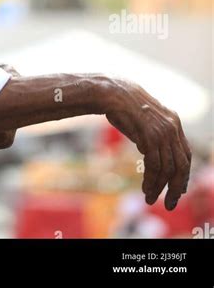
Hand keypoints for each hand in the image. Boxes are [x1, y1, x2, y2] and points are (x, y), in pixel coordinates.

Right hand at [104, 78, 191, 209]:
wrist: (111, 92)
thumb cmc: (123, 107)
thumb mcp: (144, 121)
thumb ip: (152, 136)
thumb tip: (151, 155)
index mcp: (174, 121)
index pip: (186, 154)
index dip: (183, 174)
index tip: (178, 189)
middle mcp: (173, 127)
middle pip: (182, 165)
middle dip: (176, 188)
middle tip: (170, 204)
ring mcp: (163, 132)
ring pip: (168, 169)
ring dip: (159, 187)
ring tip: (150, 198)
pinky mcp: (150, 136)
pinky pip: (155, 165)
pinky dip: (151, 181)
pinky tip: (145, 188)